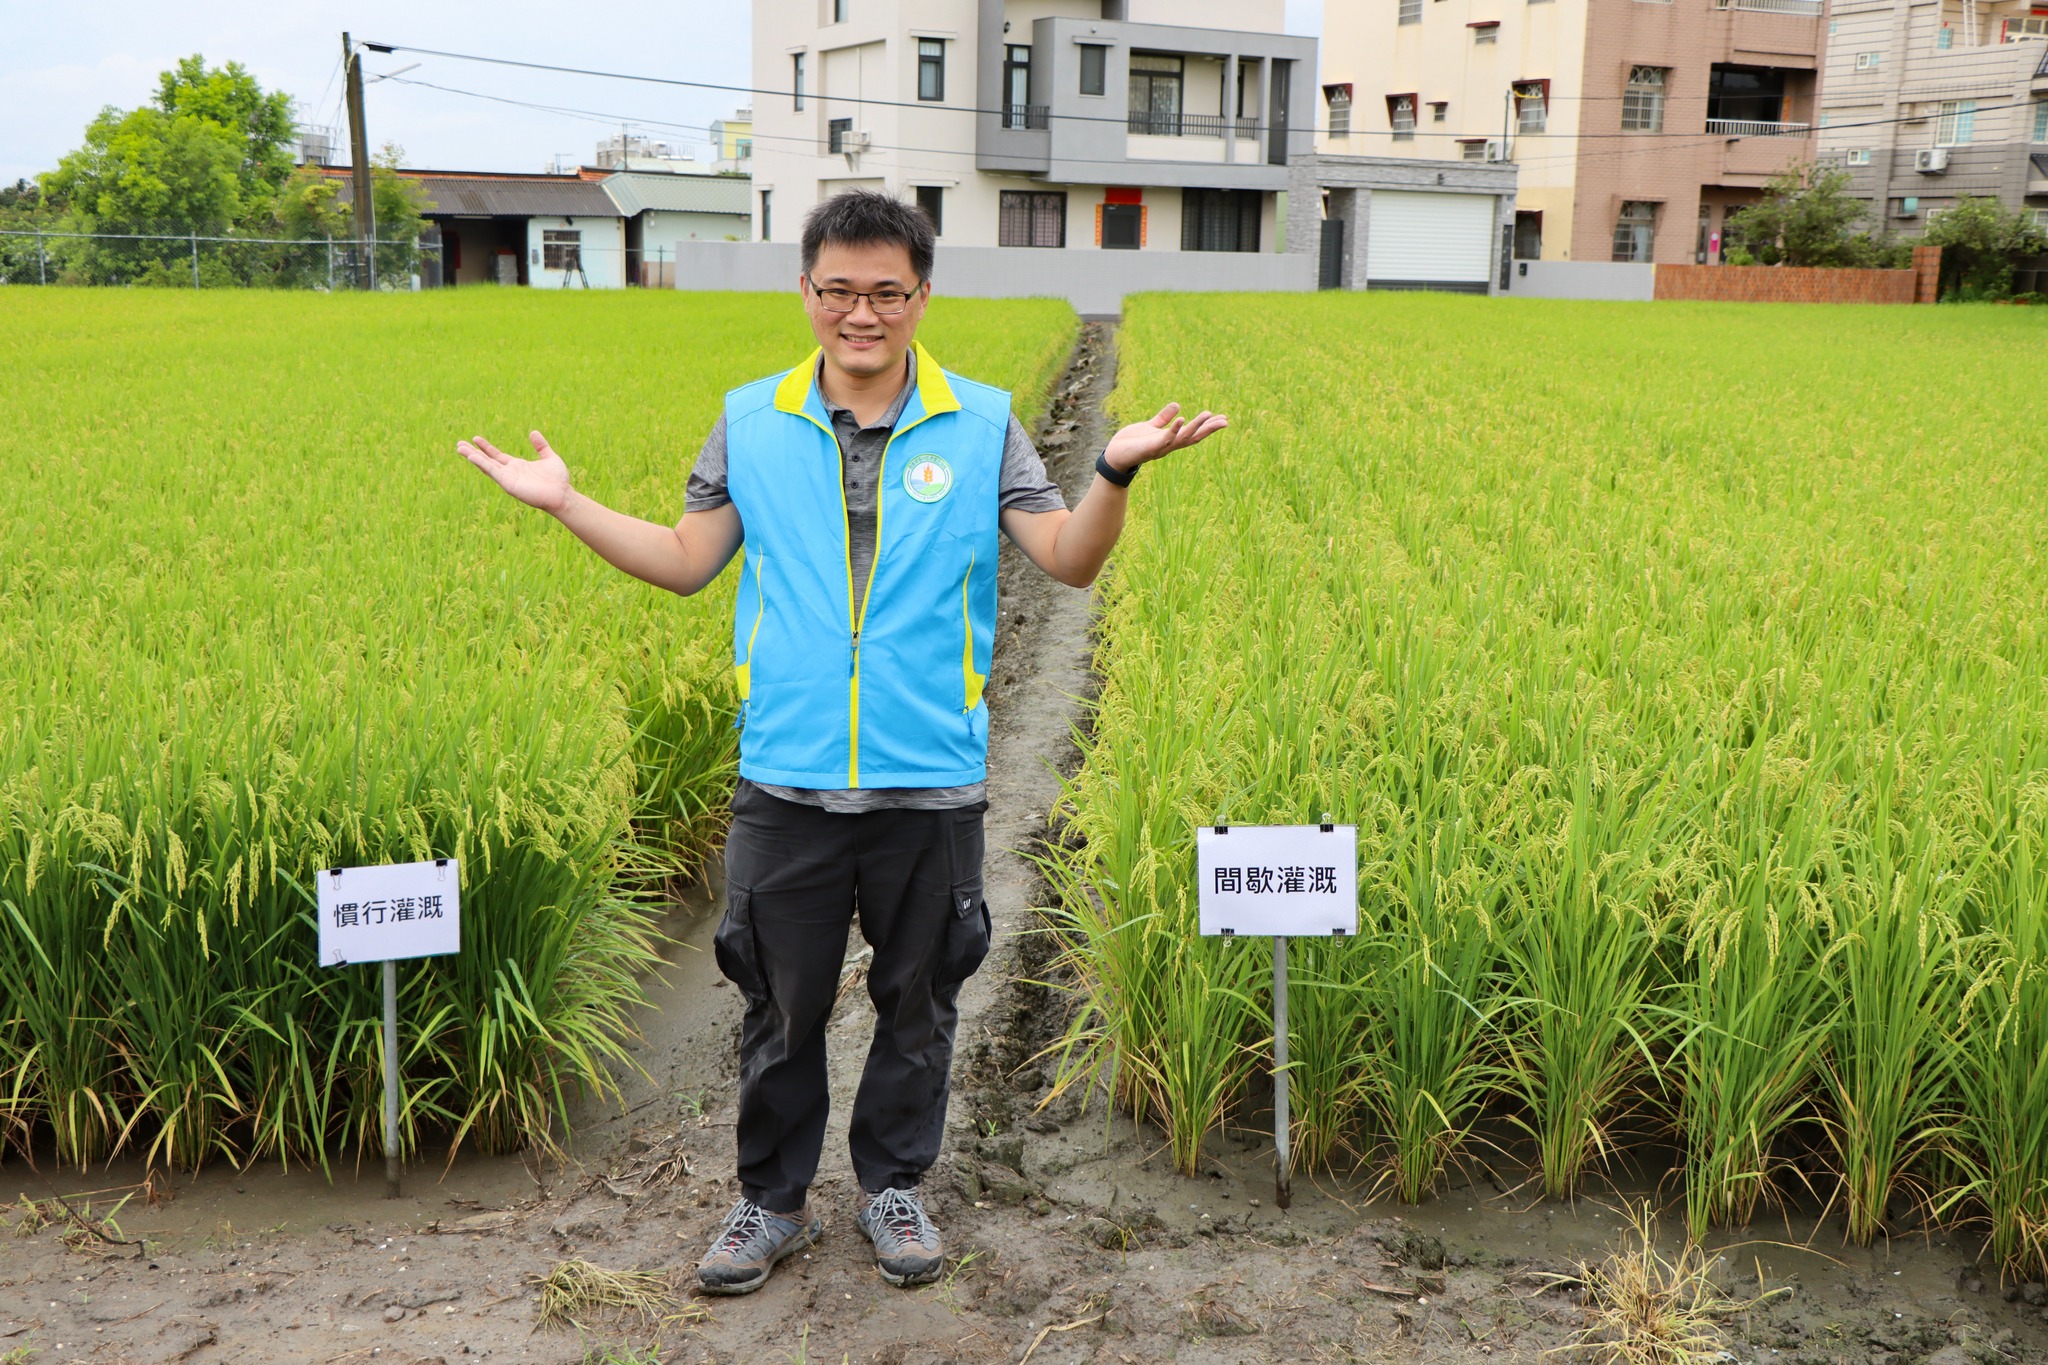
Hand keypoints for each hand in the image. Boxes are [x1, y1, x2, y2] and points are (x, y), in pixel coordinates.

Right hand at [456, 431, 571, 513]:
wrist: (563, 495)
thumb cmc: (558, 480)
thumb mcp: (549, 457)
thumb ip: (541, 446)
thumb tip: (533, 432)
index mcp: (517, 466)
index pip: (497, 456)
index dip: (486, 448)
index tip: (475, 438)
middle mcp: (510, 473)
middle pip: (487, 461)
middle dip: (473, 453)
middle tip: (459, 444)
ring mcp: (508, 479)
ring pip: (486, 466)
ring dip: (473, 457)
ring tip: (460, 448)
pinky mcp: (509, 484)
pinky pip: (493, 472)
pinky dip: (483, 464)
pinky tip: (473, 457)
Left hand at [1102, 402, 1228, 475]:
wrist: (1114, 455)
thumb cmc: (1131, 443)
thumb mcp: (1150, 426)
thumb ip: (1163, 418)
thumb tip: (1178, 405)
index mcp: (1170, 439)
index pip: (1193, 432)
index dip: (1207, 426)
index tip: (1222, 418)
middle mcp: (1169, 445)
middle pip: (1194, 437)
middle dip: (1209, 429)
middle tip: (1225, 421)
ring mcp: (1161, 447)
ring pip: (1183, 438)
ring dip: (1196, 426)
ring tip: (1208, 414)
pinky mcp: (1151, 447)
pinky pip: (1165, 438)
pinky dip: (1174, 429)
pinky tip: (1182, 419)